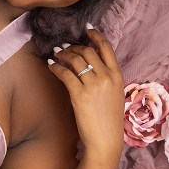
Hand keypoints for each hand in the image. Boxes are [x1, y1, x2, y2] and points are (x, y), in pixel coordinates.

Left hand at [45, 25, 124, 161]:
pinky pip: (65, 74)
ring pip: (76, 59)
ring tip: (56, 54)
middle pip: (88, 51)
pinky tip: (50, 66)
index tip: (86, 29)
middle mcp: (107, 78)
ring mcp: (93, 86)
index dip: (96, 35)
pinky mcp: (79, 95)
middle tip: (65, 47)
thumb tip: (93, 66)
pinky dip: (56, 67)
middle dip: (74, 47)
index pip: (107, 48)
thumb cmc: (109, 120)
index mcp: (118, 76)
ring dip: (63, 54)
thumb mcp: (115, 95)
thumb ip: (108, 79)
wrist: (105, 140)